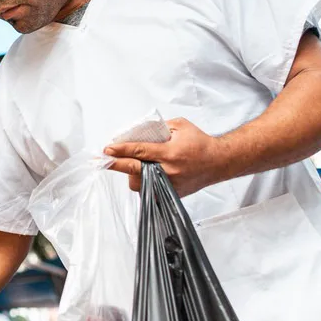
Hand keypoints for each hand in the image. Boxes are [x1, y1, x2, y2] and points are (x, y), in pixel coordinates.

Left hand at [104, 117, 227, 195]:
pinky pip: (148, 191)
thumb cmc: (200, 143)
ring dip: (131, 174)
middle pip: (134, 170)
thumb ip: (159, 127)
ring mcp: (169, 185)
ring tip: (132, 165)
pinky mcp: (171, 193)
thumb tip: (140, 131)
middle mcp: (168, 170)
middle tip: (103, 160)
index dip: (121, 150)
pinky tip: (143, 175)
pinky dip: (143, 183)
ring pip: (139, 183)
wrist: (218, 162)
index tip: (107, 149)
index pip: (139, 151)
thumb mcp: (181, 126)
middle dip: (116, 164)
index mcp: (170, 153)